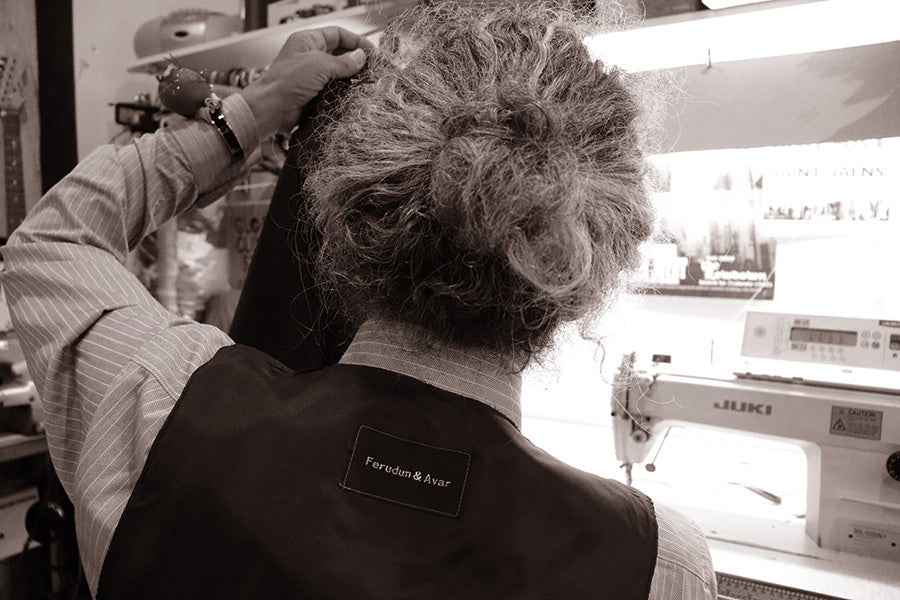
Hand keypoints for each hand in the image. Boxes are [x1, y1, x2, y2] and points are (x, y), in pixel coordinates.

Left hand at [241, 27, 372, 139]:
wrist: (272, 108)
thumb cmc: (286, 81)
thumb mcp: (319, 65)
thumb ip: (343, 62)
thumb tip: (361, 57)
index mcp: (308, 40)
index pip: (337, 34)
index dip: (355, 40)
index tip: (370, 50)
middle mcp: (310, 55)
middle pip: (339, 52)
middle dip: (355, 58)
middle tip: (371, 66)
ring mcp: (312, 75)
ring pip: (337, 71)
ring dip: (351, 75)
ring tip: (366, 79)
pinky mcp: (314, 92)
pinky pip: (333, 88)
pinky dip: (344, 90)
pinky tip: (354, 92)